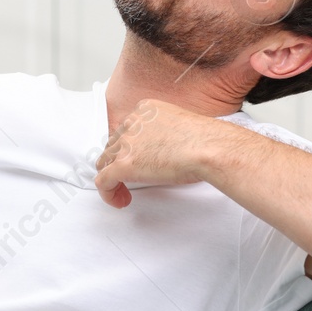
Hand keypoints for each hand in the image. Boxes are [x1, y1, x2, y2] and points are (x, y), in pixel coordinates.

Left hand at [94, 98, 226, 207]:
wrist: (209, 147)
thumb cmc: (205, 140)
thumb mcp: (180, 126)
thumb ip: (164, 134)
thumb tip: (164, 152)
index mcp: (145, 109)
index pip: (126, 130)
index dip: (129, 149)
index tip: (140, 161)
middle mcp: (131, 123)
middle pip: (113, 146)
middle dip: (119, 163)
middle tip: (131, 179)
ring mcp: (126, 144)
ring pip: (105, 162)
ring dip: (113, 179)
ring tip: (125, 193)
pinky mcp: (123, 165)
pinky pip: (103, 181)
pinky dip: (108, 193)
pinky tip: (120, 200)